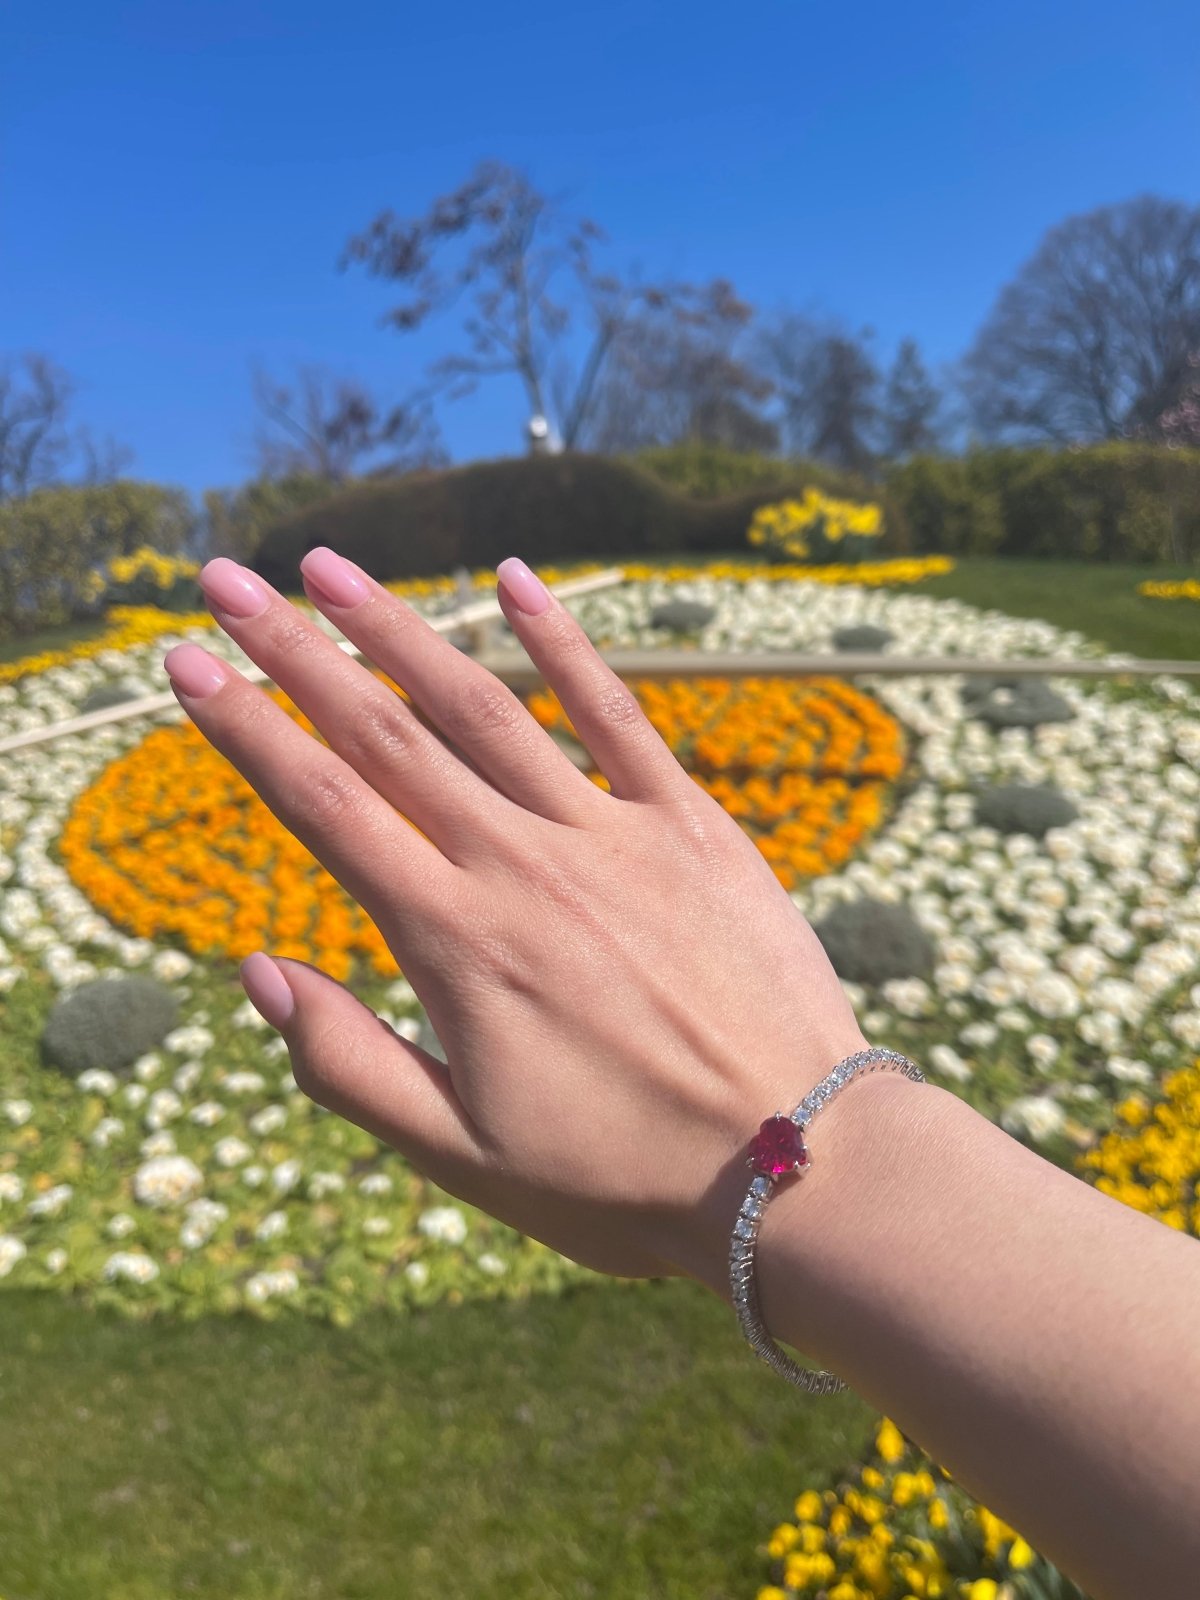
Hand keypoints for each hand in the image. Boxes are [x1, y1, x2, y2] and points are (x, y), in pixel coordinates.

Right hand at [163, 550, 867, 1293]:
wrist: (799, 1168)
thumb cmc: (623, 1181)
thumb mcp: (462, 1157)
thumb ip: (348, 1064)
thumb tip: (255, 971)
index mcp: (457, 943)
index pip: (325, 808)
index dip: (245, 730)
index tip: (185, 664)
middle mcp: (523, 866)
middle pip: (386, 735)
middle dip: (294, 651)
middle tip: (225, 580)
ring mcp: (613, 835)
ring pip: (484, 709)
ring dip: (401, 629)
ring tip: (330, 567)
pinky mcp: (694, 825)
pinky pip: (619, 715)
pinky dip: (563, 643)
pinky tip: (514, 578)